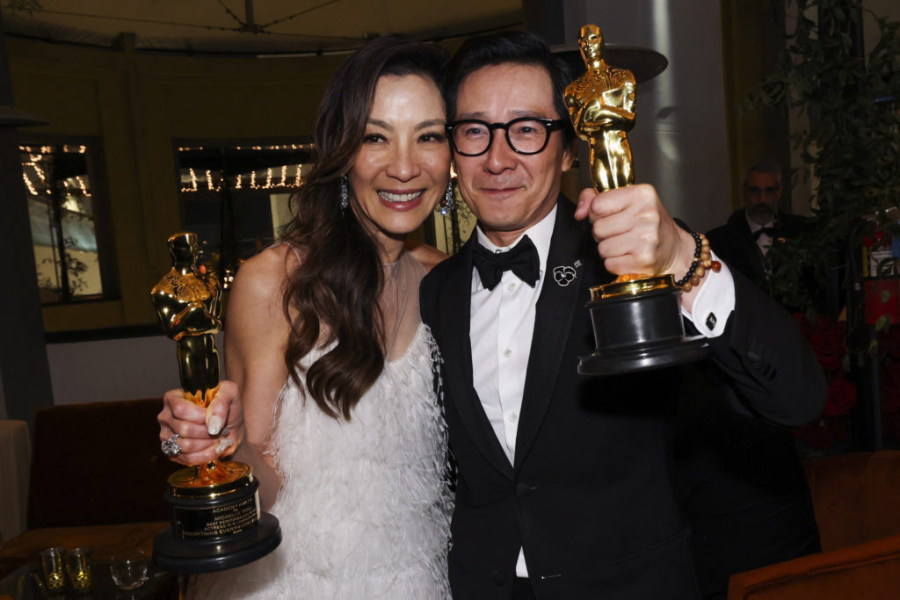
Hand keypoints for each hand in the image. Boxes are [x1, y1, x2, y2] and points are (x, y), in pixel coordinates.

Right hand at [157, 380, 244, 466]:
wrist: (230, 427)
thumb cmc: (227, 407)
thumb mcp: (230, 393)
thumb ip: (221, 402)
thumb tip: (212, 425)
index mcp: (173, 398)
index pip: (181, 409)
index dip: (201, 417)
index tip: (216, 419)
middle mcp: (166, 417)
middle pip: (184, 429)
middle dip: (208, 432)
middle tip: (222, 430)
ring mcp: (167, 436)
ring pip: (185, 446)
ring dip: (208, 444)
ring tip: (219, 438)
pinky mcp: (173, 453)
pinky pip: (187, 459)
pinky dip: (206, 455)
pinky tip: (216, 449)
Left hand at [573, 184, 694, 280]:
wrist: (676, 250)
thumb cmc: (648, 224)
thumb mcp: (627, 202)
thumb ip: (595, 198)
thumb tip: (579, 213)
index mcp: (642, 194)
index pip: (598, 204)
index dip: (597, 213)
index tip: (610, 216)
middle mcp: (646, 214)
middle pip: (598, 228)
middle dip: (603, 233)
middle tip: (620, 232)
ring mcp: (646, 238)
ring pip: (602, 248)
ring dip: (609, 249)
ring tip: (625, 244)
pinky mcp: (644, 260)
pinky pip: (610, 264)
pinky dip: (615, 263)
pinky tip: (629, 256)